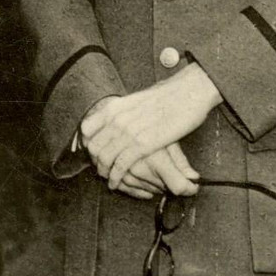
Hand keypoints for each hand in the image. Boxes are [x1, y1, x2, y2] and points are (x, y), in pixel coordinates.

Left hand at [80, 64, 221, 192]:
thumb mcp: (137, 100)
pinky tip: (116, 183)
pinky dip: (115, 177)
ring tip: (108, 178)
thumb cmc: (168, 96)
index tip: (91, 153)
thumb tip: (117, 118)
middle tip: (100, 169)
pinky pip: (120, 165)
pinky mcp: (143, 144)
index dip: (86, 144)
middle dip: (95, 161)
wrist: (188, 92)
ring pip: (104, 158)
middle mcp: (117, 118)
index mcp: (115, 107)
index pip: (86, 129)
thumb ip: (124, 111)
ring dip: (104, 172)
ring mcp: (128, 131)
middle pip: (93, 146)